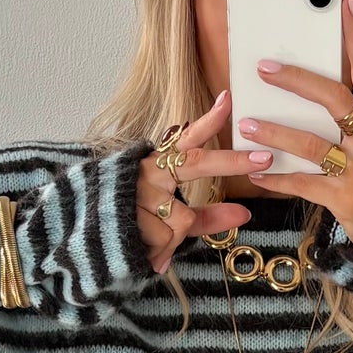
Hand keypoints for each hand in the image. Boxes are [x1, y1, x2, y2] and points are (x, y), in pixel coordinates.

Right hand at [135, 92, 260, 273]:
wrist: (88, 248)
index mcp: (159, 167)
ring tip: (149, 245)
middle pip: (197, 163)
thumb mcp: (172, 221)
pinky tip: (143, 254)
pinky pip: (165, 240)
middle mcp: (150, 172)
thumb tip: (245, 212)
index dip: (209, 121)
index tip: (228, 98)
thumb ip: (207, 216)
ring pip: (183, 219)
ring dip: (171, 240)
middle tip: (265, 158)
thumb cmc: (134, 228)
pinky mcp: (128, 215)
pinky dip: (159, 255)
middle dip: (232, 160)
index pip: (187, 141)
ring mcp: (138, 192)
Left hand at [236, 0, 352, 244]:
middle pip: (336, 101)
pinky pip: (303, 184)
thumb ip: (351, 102)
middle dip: (299, 81)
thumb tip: (316, 66)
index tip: (342, 3)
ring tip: (248, 123)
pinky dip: (276, 179)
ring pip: (313, 145)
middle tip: (264, 68)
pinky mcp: (343, 197)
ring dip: (277, 133)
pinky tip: (253, 172)